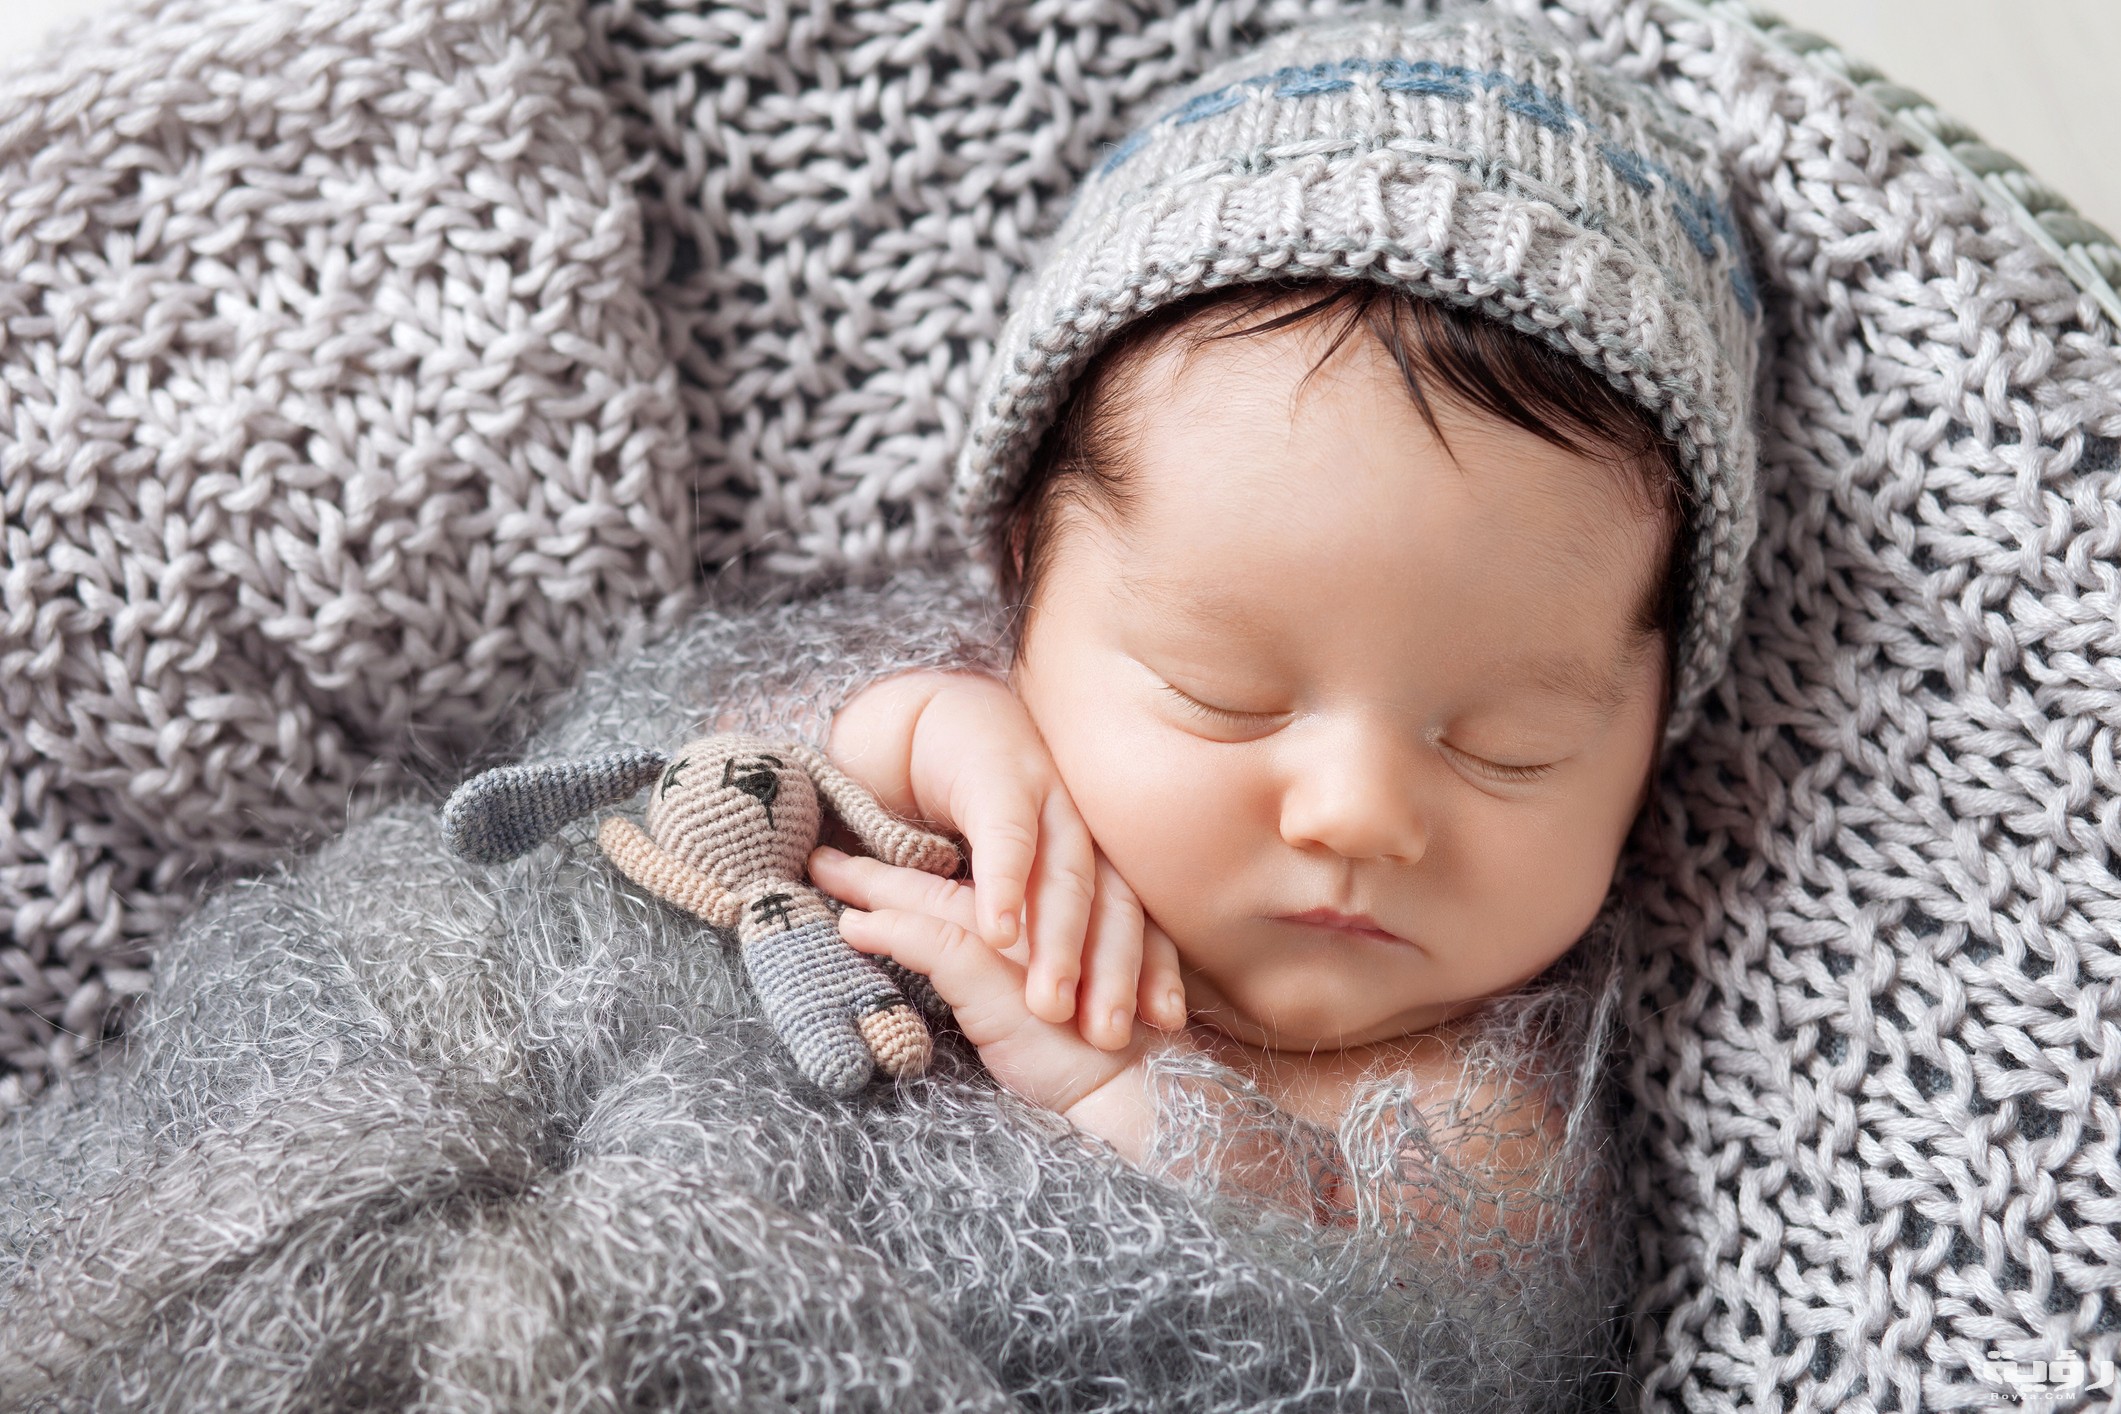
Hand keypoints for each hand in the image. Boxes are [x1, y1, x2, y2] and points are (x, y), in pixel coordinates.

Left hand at [810, 844, 1171, 1161]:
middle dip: (874, 866)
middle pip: (935, 880)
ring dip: (872, 887)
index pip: (956, 884)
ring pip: (930, 900)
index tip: (856, 857)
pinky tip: (852, 925)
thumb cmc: (1083, 1054)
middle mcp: (1023, 917)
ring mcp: (1012, 943)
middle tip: (820, 852)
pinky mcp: (999, 977)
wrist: (1130, 1088)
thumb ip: (991, 975)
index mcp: (1031, 917)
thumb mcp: (1029, 1007)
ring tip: (823, 874)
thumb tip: (941, 964)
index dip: (906, 869)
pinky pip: (935, 942)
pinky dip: (891, 931)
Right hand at [826, 671, 1187, 1049]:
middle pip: (1113, 905)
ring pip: (1065, 877)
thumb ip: (1064, 920)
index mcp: (1105, 851)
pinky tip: (997, 933)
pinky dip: (1003, 886)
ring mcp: (1049, 797)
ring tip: (1050, 1005)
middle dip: (1113, 973)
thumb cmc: (991, 811)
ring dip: (1059, 944)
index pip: (1141, 917)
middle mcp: (1089, 825)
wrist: (943, 719)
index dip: (1153, 970)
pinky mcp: (996, 778)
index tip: (1163, 1024)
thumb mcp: (1036, 870)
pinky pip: (1004, 837)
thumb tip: (1102, 1002)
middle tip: (1107, 1036)